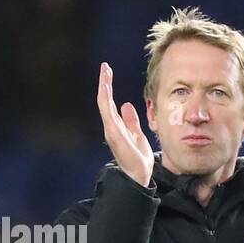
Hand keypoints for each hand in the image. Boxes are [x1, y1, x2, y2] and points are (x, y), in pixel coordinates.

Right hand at [97, 63, 153, 187]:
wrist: (140, 176)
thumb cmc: (138, 159)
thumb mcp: (137, 135)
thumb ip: (131, 121)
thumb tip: (125, 105)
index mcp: (117, 127)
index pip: (110, 103)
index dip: (108, 88)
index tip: (108, 73)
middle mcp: (111, 127)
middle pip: (104, 100)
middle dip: (104, 83)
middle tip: (105, 66)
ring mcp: (111, 129)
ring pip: (104, 103)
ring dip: (104, 86)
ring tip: (105, 71)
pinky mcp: (114, 132)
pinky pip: (107, 112)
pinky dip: (105, 98)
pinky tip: (105, 86)